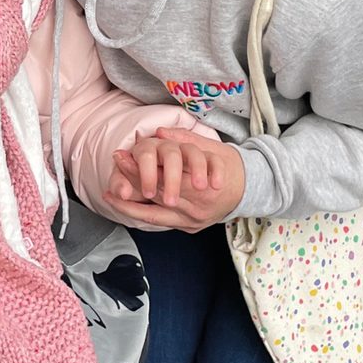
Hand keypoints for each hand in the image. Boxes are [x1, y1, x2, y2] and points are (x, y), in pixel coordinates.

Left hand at [103, 126, 245, 231]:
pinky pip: (162, 223)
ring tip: (112, 194)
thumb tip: (160, 133)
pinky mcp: (190, 228)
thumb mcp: (212, 148)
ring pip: (156, 214)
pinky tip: (127, 207)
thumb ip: (185, 141)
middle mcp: (196, 209)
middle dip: (132, 184)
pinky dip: (143, 215)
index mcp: (202, 189)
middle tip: (112, 172)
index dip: (139, 169)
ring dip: (131, 204)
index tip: (121, 157)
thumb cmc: (229, 165)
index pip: (164, 178)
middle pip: (157, 195)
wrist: (251, 189)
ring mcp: (193, 222)